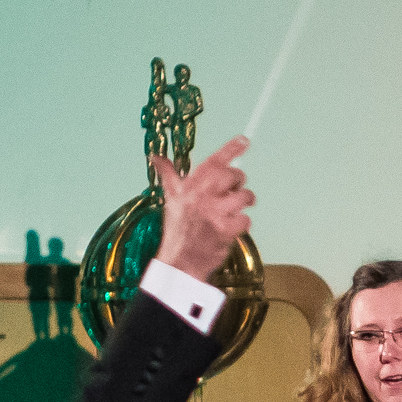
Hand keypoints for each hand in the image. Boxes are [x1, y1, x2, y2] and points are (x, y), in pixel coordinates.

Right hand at [157, 135, 255, 279]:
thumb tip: (156, 157)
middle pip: (231, 176)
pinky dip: (243, 223)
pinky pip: (246, 219)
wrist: (179, 261)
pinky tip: (232, 228)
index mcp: (189, 186)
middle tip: (236, 187)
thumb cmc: (177, 228)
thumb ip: (169, 176)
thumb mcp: (171, 199)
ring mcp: (214, 213)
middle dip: (239, 179)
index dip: (230, 149)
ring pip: (244, 197)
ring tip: (236, 208)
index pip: (212, 162)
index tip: (245, 139)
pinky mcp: (225, 230)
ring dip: (245, 201)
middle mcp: (201, 196)